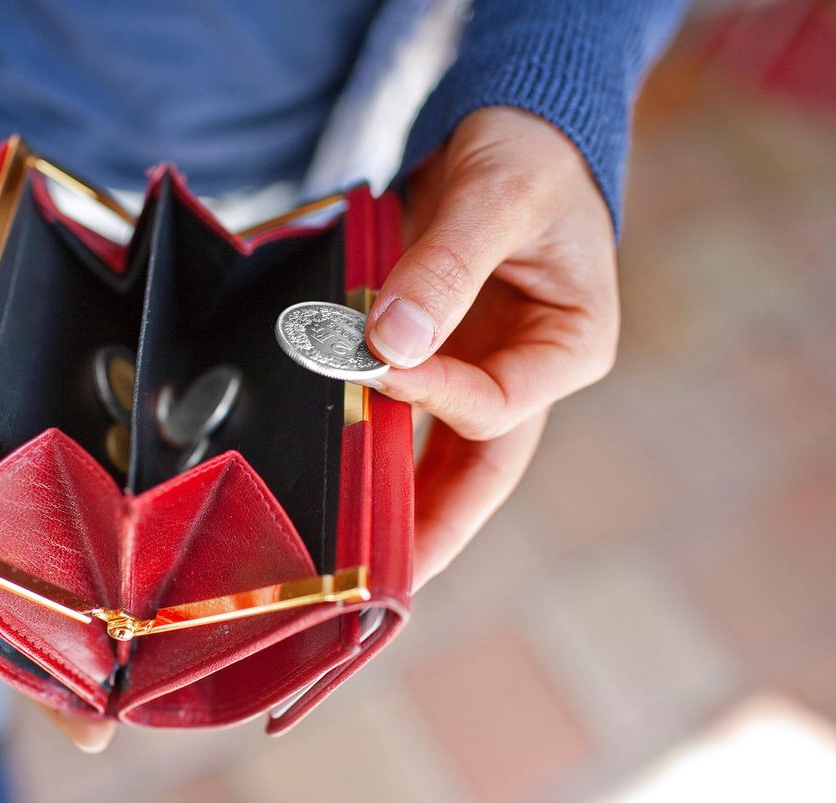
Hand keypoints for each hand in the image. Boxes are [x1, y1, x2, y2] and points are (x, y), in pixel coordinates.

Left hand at [362, 107, 618, 587]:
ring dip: (397, 506)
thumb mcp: (496, 196)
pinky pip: (404, 419)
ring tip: (348, 562)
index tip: (380, 368)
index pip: (501, 404)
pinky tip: (335, 481)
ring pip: (440, 460)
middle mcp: (527, 373)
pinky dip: (373, 446)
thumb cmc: (525, 156)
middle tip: (376, 583)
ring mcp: (479, 370)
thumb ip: (445, 266)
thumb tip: (390, 338)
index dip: (440, 398)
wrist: (508, 132)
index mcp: (568, 346)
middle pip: (479, 469)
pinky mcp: (437, 358)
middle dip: (430, 526)